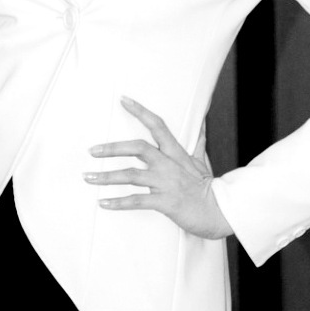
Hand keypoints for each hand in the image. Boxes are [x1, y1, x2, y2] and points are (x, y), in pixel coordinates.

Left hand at [84, 97, 232, 239]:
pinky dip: (118, 202)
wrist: (221, 211)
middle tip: (92, 150)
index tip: (123, 100)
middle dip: (113, 148)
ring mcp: (166, 182)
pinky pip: (136, 201)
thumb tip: (201, 123)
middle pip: (138, 148)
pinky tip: (103, 203)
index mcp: (176, 152)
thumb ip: (197, 142)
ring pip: (131, 175)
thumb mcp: (202, 161)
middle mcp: (168, 164)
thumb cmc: (209, 186)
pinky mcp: (165, 202)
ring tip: (88, 177)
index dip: (140, 111)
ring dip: (106, 176)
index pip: (157, 125)